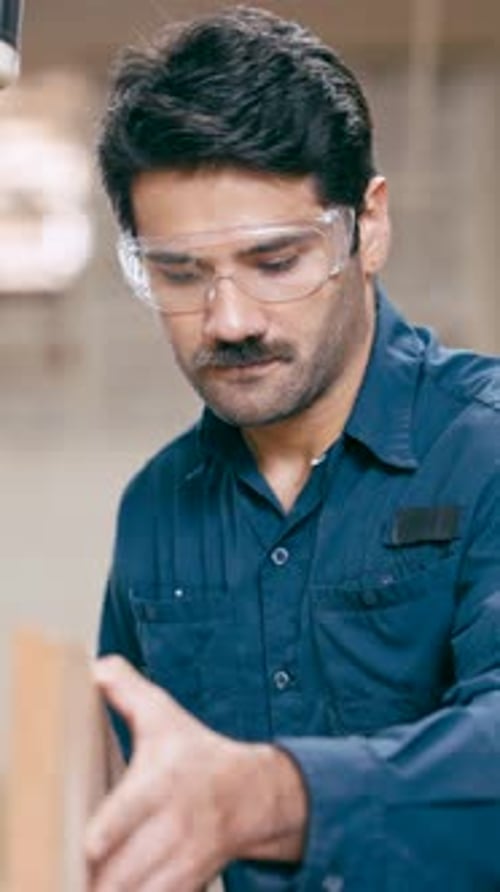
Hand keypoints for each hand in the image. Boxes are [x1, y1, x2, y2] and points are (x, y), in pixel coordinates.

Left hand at [85, 657, 306, 891]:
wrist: (251, 794)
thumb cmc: (197, 753)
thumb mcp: (164, 714)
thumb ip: (127, 690)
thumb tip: (95, 667)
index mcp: (163, 780)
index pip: (130, 812)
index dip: (105, 833)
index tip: (87, 844)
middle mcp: (175, 824)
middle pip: (125, 869)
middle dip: (94, 878)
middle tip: (69, 871)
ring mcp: (182, 860)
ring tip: (84, 882)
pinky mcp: (186, 885)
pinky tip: (115, 888)